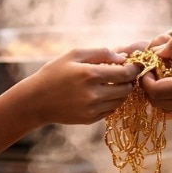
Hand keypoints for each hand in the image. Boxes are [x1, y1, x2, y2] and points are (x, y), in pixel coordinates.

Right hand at [13, 47, 142, 124]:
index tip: (135, 64)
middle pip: (126, 88)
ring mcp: (92, 109)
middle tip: (125, 74)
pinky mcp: (90, 119)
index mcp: (90, 74)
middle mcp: (94, 94)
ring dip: (122, 91)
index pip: (125, 73)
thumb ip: (100, 53)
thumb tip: (123, 56)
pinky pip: (111, 110)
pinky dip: (112, 102)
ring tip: (113, 83)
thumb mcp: (73, 55)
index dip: (134, 68)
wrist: (36, 101)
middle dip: (130, 80)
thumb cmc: (54, 73)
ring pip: (120, 100)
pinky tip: (102, 94)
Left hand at [141, 35, 171, 116]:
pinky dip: (169, 99)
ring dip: (158, 94)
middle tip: (154, 70)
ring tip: (165, 75)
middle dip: (148, 86)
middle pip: (155, 103)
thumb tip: (156, 51)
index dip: (146, 79)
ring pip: (163, 109)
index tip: (150, 65)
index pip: (155, 90)